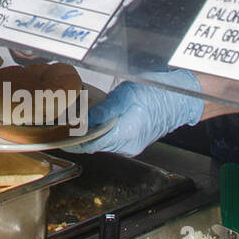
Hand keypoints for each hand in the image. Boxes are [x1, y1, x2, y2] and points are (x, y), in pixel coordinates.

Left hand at [67, 69, 202, 155]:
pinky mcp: (133, 141)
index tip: (58, 133)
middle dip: (76, 137)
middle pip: (94, 145)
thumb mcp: (126, 94)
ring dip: (87, 134)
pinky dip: (99, 133)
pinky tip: (92, 121)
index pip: (90, 144)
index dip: (72, 140)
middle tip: (60, 124)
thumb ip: (104, 109)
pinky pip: (111, 140)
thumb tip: (83, 120)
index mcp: (125, 134)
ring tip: (73, 121)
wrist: (180, 100)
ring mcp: (131, 145)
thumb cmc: (156, 93)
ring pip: (101, 143)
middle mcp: (127, 145)